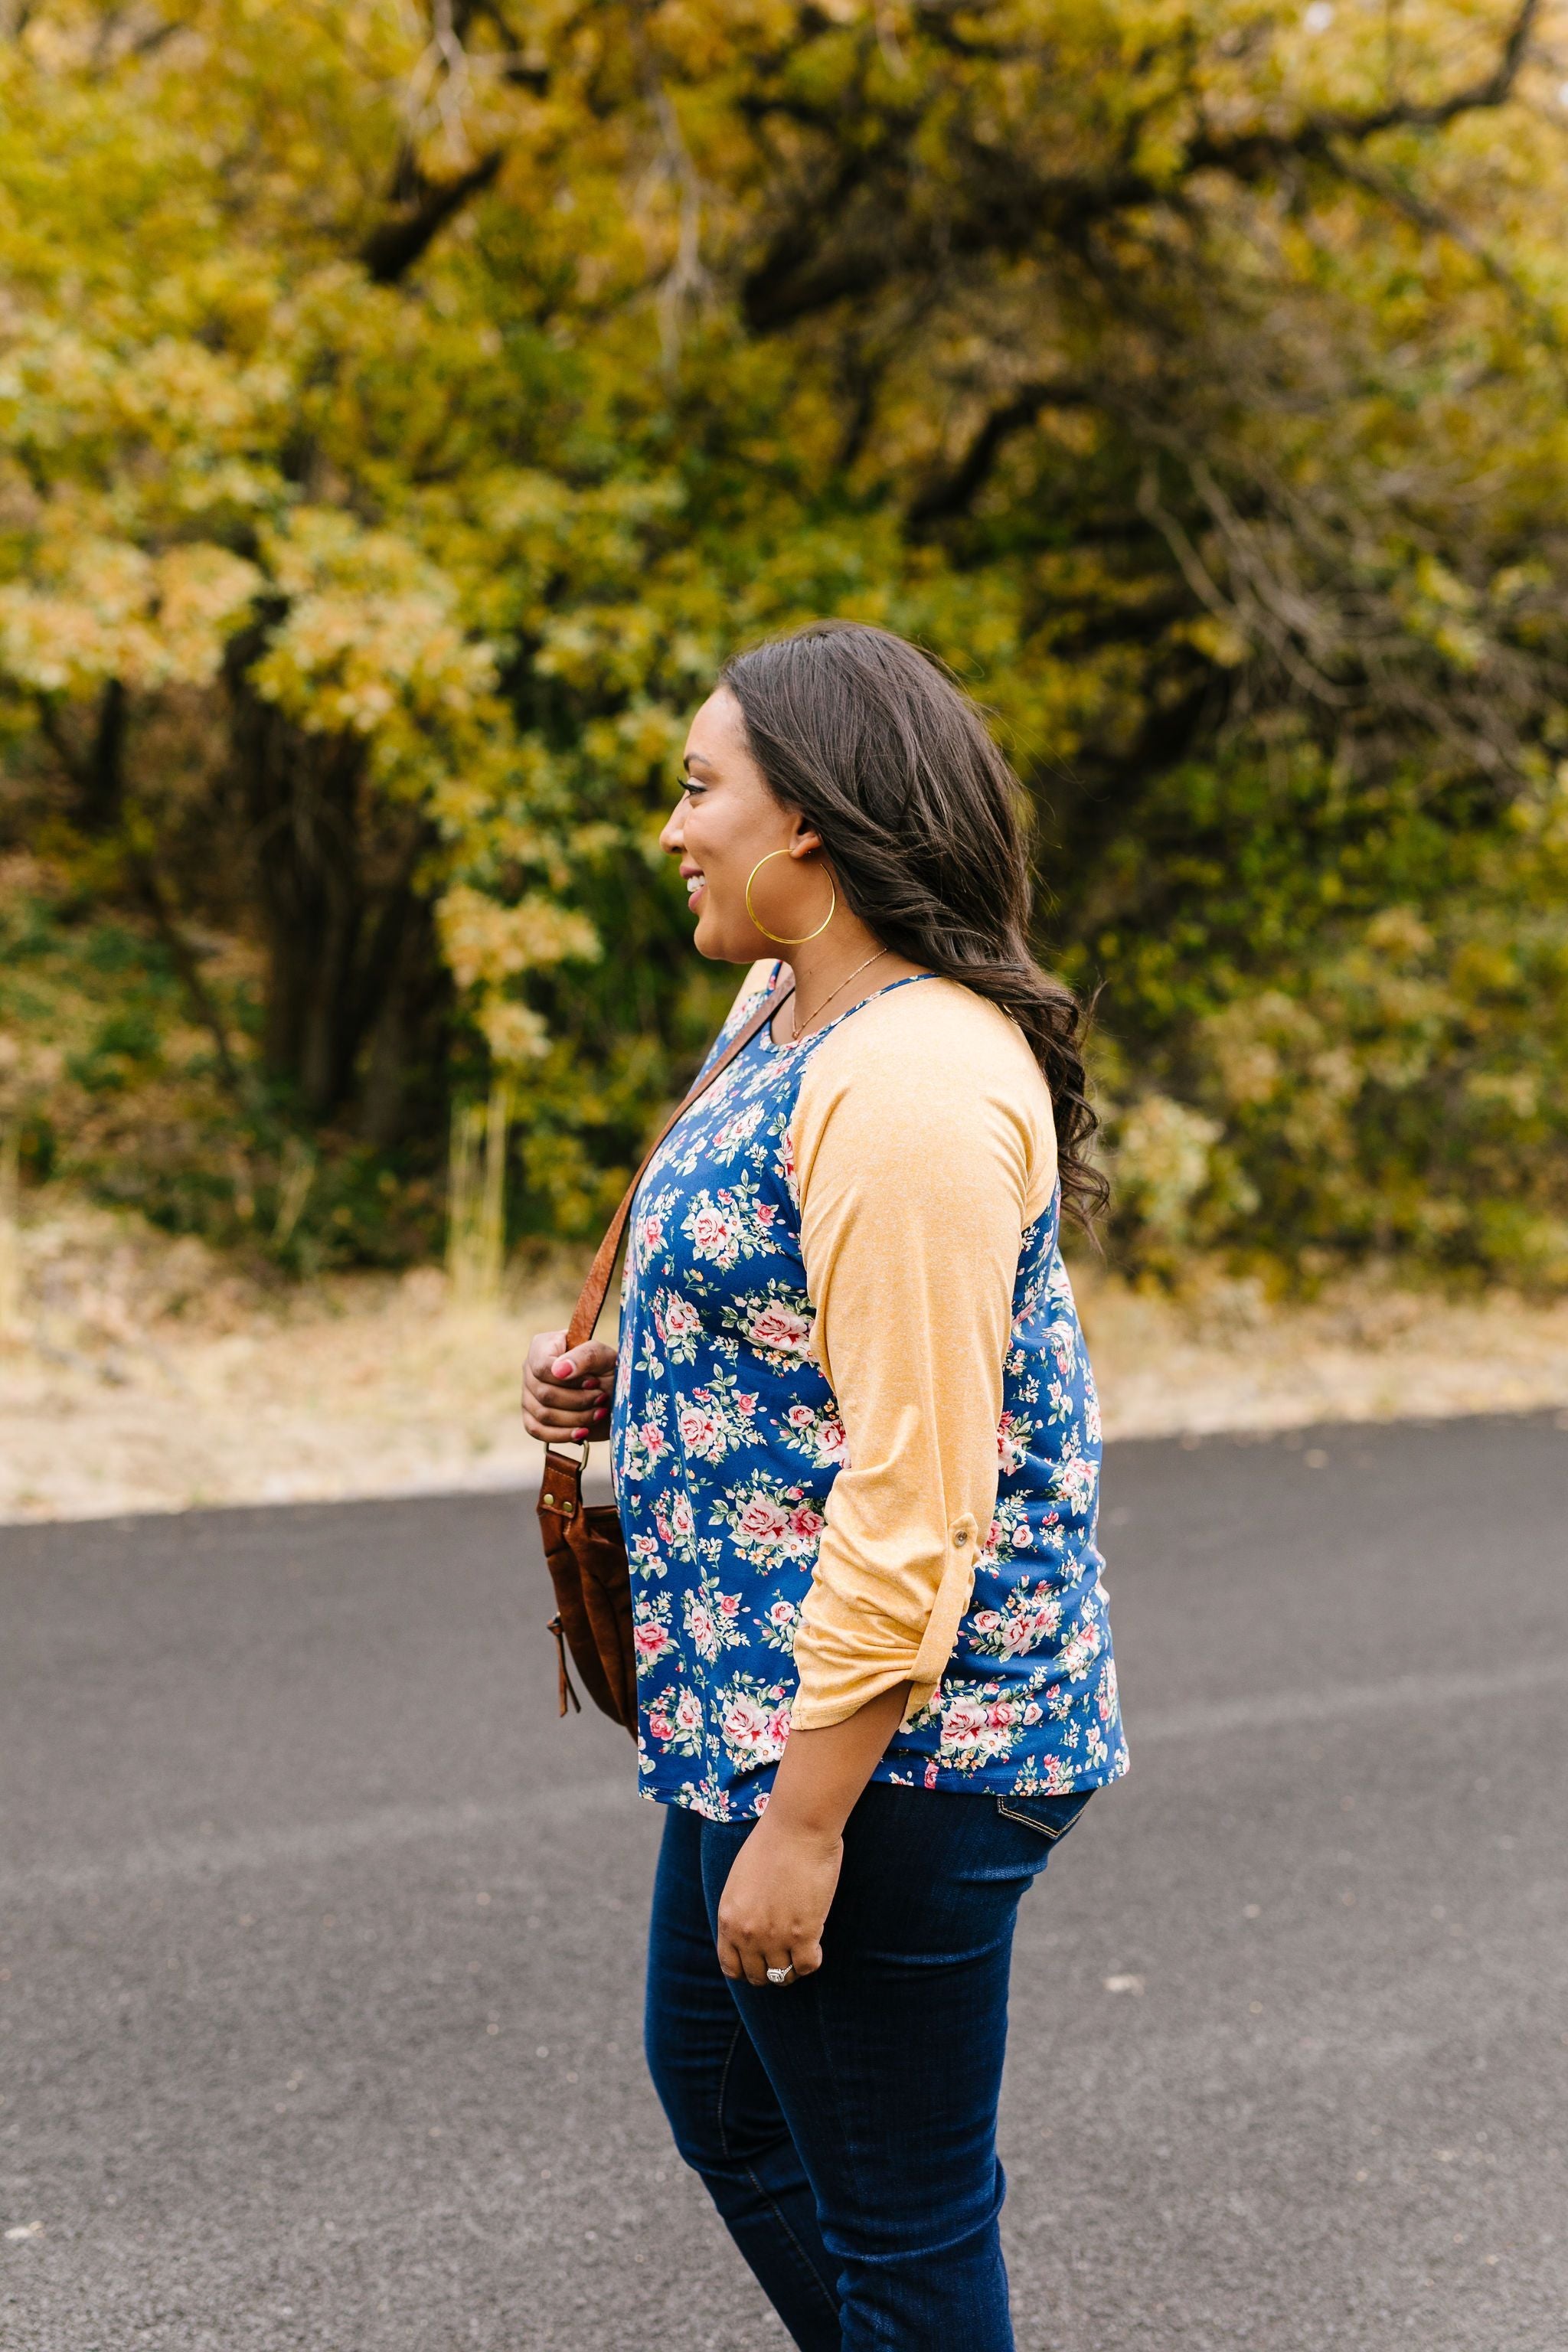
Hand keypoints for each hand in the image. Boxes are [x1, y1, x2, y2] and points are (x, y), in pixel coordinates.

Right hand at [521, 1327, 616, 1444]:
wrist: (615, 1394)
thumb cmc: (609, 1370)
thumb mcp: (605, 1357)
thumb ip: (585, 1356)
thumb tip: (558, 1370)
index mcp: (543, 1347)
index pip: (542, 1367)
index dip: (569, 1381)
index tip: (594, 1383)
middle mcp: (530, 1370)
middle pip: (544, 1394)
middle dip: (578, 1401)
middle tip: (602, 1397)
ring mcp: (529, 1394)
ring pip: (543, 1415)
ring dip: (576, 1418)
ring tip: (599, 1412)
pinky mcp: (533, 1418)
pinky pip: (537, 1431)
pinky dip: (562, 1435)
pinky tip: (583, 1432)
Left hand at [715, 1813, 841, 1987]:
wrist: (797, 1827)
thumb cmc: (771, 1843)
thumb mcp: (740, 1880)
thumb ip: (741, 1910)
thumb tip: (750, 1930)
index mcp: (728, 1918)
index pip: (731, 1966)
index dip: (746, 1968)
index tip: (760, 1960)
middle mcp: (748, 1934)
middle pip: (757, 1976)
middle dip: (770, 1970)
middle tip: (784, 1955)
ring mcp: (775, 1937)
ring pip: (782, 1976)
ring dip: (792, 1968)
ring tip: (801, 1950)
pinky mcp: (803, 1934)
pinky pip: (807, 1966)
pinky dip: (812, 1961)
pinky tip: (816, 1945)